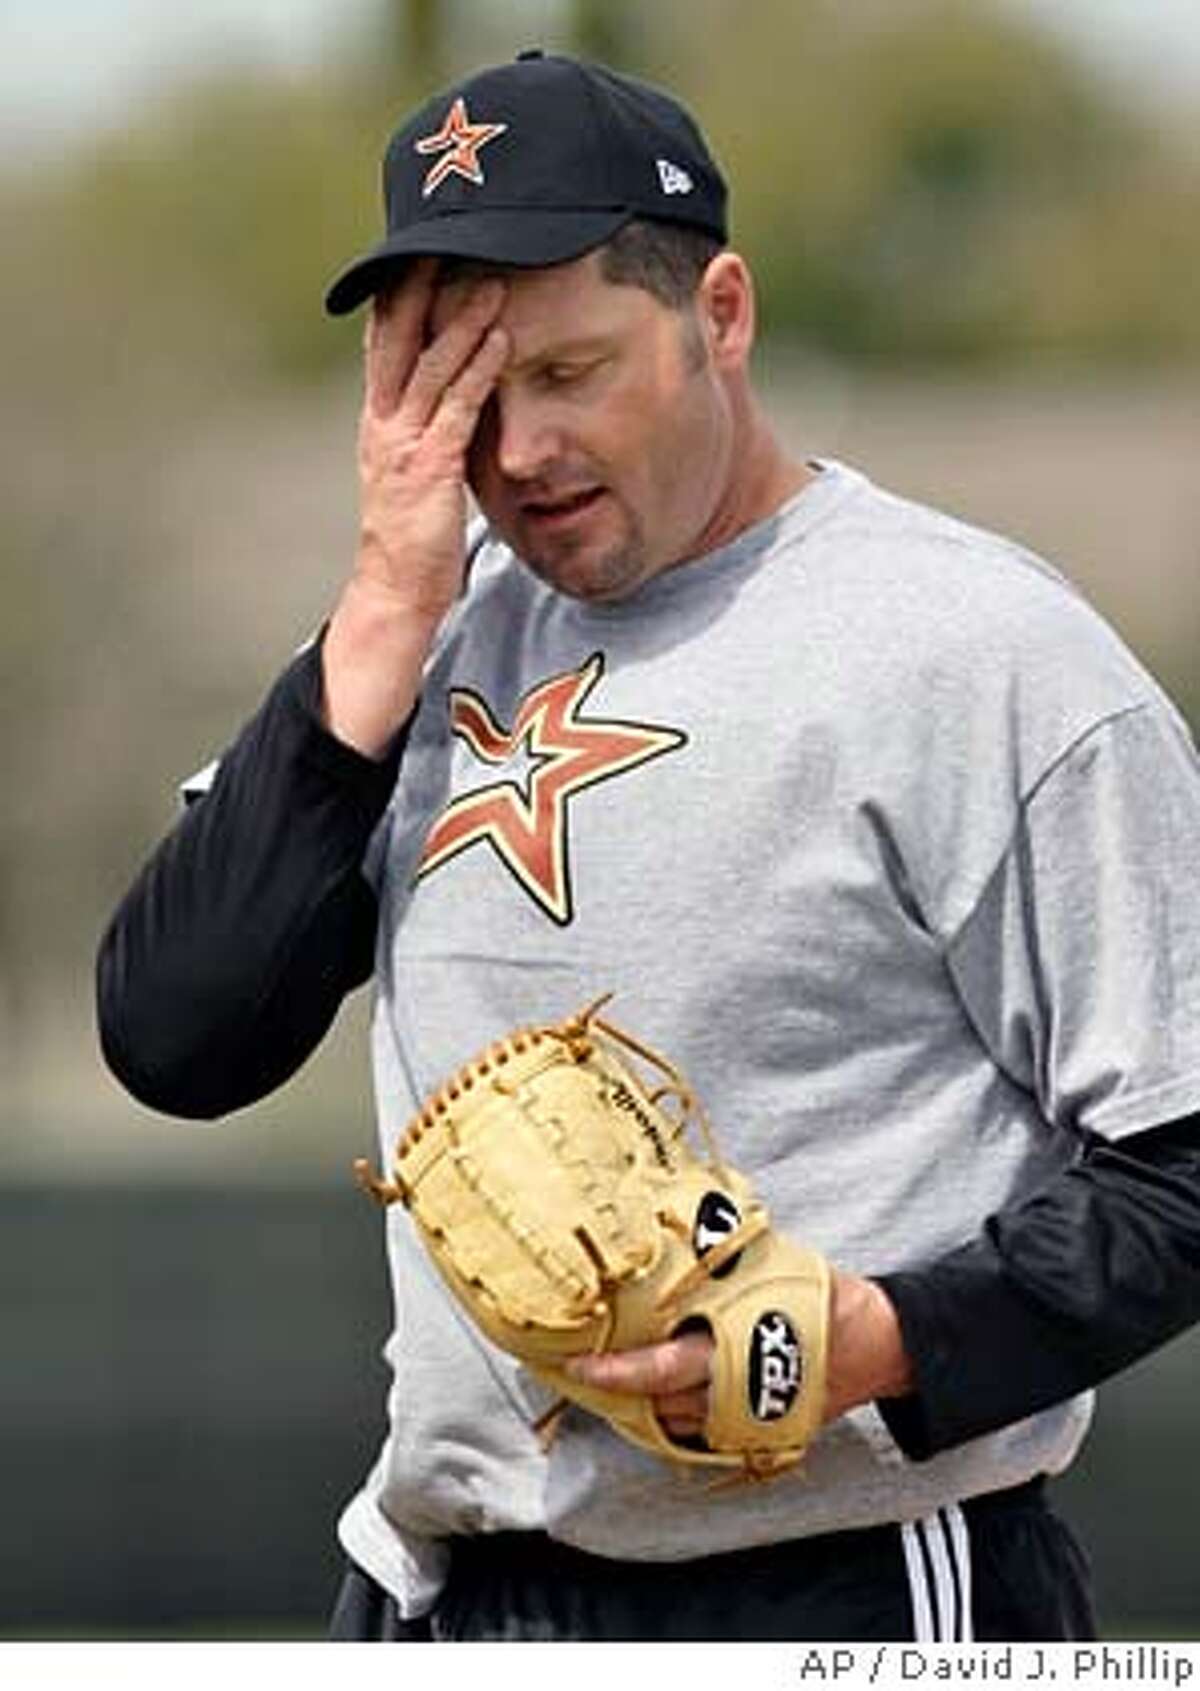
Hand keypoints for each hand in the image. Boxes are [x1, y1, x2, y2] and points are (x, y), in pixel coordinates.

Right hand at [321, 261, 509, 756]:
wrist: (397, 592)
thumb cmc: (414, 535)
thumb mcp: (417, 470)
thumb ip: (431, 429)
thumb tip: (457, 396)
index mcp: (380, 418)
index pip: (385, 341)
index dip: (401, 292)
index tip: (421, 245)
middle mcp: (384, 421)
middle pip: (399, 337)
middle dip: (421, 284)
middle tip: (448, 232)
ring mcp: (404, 443)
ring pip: (430, 364)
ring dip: (461, 318)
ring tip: (492, 275)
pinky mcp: (431, 468)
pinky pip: (456, 408)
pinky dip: (478, 371)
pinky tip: (501, 340)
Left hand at [564, 1271, 912, 1441]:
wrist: (881, 1343)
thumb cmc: (822, 1295)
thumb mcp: (770, 1263)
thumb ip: (722, 1257)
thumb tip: (674, 1211)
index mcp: (733, 1347)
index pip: (660, 1369)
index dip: (615, 1371)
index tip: (577, 1364)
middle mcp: (734, 1393)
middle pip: (659, 1404)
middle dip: (618, 1389)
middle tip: (584, 1369)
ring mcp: (747, 1420)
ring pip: (677, 1421)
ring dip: (646, 1402)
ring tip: (615, 1373)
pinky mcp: (759, 1433)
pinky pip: (702, 1429)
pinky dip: (677, 1412)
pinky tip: (660, 1390)